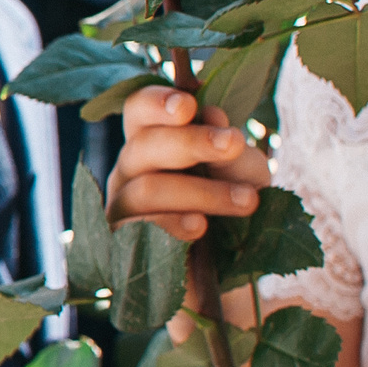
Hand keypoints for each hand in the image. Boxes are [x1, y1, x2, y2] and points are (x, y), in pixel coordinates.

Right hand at [108, 87, 270, 241]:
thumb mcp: (246, 174)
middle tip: (232, 144)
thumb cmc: (231, 203)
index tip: (188, 106)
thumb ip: (231, 150)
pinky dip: (174, 225)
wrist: (228, 264)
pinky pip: (143, 230)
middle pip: (144, 145)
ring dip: (201, 192)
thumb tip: (213, 116)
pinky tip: (201, 226)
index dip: (157, 103)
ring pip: (147, 189)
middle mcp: (130, 167)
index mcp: (152, 139)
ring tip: (246, 200)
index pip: (139, 109)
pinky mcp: (122, 243)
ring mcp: (121, 205)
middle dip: (191, 143)